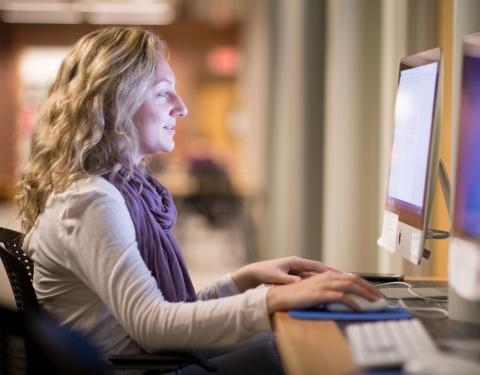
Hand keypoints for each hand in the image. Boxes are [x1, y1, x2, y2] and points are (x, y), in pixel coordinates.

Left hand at [231, 256, 338, 292]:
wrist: (253, 273)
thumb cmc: (263, 273)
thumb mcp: (275, 276)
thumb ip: (287, 280)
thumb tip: (299, 282)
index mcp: (294, 262)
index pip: (316, 265)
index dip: (329, 270)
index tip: (341, 274)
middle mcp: (298, 264)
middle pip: (319, 270)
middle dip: (332, 274)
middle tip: (348, 278)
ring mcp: (297, 270)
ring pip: (315, 275)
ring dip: (326, 279)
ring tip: (341, 284)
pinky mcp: (294, 276)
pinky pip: (309, 279)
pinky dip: (318, 283)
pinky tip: (326, 289)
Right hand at [266, 271, 382, 312]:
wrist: (281, 296)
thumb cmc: (296, 295)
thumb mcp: (315, 289)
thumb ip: (328, 289)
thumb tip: (344, 295)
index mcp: (326, 275)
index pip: (350, 276)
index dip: (364, 283)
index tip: (374, 291)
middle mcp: (326, 277)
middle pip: (354, 279)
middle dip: (369, 288)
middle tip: (379, 297)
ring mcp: (324, 285)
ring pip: (351, 286)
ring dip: (365, 294)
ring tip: (374, 302)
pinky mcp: (321, 294)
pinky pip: (342, 297)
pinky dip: (353, 303)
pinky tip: (359, 309)